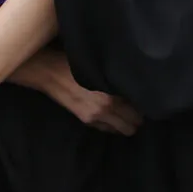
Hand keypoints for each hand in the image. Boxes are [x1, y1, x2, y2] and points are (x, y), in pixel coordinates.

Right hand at [13, 49, 140, 135]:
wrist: (48, 71)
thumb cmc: (74, 61)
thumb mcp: (99, 68)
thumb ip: (115, 79)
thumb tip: (133, 84)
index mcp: (110, 94)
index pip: (137, 110)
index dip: (143, 106)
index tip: (144, 100)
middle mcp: (105, 109)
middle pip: (132, 125)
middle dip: (136, 118)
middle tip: (137, 108)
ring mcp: (94, 117)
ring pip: (121, 130)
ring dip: (125, 123)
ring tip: (125, 113)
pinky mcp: (85, 120)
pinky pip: (107, 129)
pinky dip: (112, 125)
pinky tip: (111, 115)